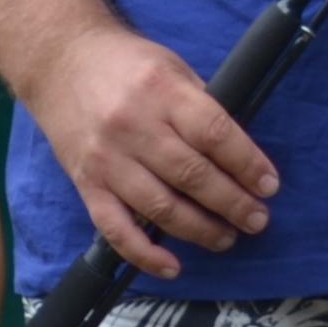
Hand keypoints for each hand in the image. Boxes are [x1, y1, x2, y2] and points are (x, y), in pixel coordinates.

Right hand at [31, 22, 277, 277]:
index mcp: (161, 90)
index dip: (247, 164)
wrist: (58, 60)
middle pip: (192, 175)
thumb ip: (201, 106)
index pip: (214, 134)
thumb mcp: (172, 67)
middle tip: (256, 219)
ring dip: (200, 230)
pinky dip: (144, 254)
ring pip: (160, 207)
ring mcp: (106, 158)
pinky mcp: (86, 183)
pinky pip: (115, 228)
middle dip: (232, 203)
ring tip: (226, 238)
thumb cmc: (125, 63)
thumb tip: (239, 153)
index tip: (268, 185)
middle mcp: (132, 125)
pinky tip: (172, 266)